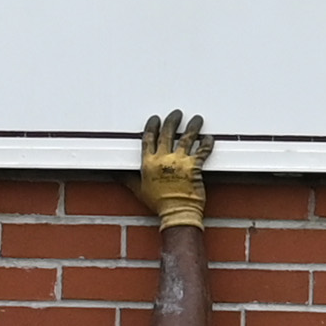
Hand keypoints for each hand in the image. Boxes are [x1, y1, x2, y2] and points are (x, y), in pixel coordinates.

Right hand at [130, 109, 214, 235]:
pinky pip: (202, 151)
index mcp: (148, 163)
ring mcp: (179, 162)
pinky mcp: (194, 167)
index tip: (156, 119)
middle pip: (167, 134)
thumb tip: (116, 174)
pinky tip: (209, 138)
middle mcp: (163, 159)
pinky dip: (206, 143)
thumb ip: (128, 179)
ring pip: (186, 138)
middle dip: (172, 121)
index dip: (152, 127)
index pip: (148, 139)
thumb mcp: (139, 190)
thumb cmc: (159, 204)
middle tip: (177, 113)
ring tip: (197, 119)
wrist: (177, 212)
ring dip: (192, 127)